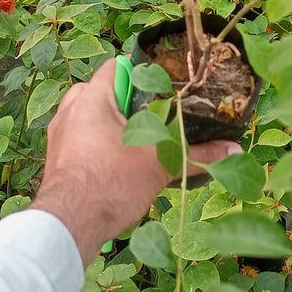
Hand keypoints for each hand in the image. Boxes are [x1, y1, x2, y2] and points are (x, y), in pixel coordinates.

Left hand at [32, 57, 240, 264]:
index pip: (117, 66)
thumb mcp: (160, 164)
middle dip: (128, 102)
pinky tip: (118, 163)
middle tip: (154, 116)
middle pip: (103, 92)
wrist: (68, 226)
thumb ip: (198, 154)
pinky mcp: (56, 160)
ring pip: (90, 118)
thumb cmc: (111, 183)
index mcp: (92, 98)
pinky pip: (80, 140)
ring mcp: (59, 136)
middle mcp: (70, 110)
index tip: (164, 86)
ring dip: (112, 125)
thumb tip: (234, 149)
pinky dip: (98, 145)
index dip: (142, 71)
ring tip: (138, 141)